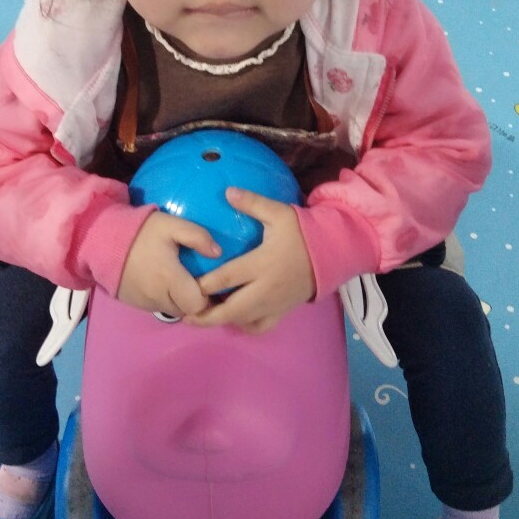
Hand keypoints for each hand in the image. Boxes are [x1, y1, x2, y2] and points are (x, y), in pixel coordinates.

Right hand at [118, 211, 219, 317]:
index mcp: (170, 279)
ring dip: (179, 300)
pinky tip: (163, 282)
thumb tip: (218, 253)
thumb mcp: (171, 225)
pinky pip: (157, 307)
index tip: (207, 281)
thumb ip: (197, 236)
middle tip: (195, 280)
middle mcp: (158, 297)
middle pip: (187, 311)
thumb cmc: (140, 231)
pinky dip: (164, 299)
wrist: (102, 239)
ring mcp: (145, 303)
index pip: (198, 304)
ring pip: (173, 311)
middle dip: (194, 299)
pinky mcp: (134, 304)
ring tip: (180, 280)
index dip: (207, 296)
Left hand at [184, 188, 315, 333]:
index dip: (203, 284)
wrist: (333, 253)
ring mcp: (274, 303)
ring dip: (222, 322)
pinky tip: (233, 320)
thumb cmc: (303, 232)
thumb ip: (252, 203)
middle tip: (185, 315)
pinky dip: (244, 327)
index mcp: (261, 264)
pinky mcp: (283, 311)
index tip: (186, 284)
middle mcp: (265, 288)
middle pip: (230, 310)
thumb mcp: (278, 213)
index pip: (226, 278)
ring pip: (243, 321)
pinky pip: (260, 327)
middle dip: (206, 315)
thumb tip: (226, 191)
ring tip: (203, 318)